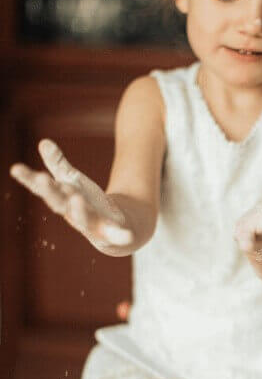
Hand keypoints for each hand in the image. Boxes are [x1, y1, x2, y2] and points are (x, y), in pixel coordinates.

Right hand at [10, 139, 132, 252]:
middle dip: (52, 192)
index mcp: (63, 200)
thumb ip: (58, 164)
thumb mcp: (73, 181)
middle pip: (61, 204)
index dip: (30, 180)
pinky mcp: (116, 234)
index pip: (44, 189)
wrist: (115, 228)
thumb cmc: (87, 202)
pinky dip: (122, 236)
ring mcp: (95, 226)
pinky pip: (119, 236)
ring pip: (86, 219)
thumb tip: (43, 141)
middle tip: (42, 179)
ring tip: (76, 199)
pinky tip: (128, 236)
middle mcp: (75, 214)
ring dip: (80, 211)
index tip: (16, 168)